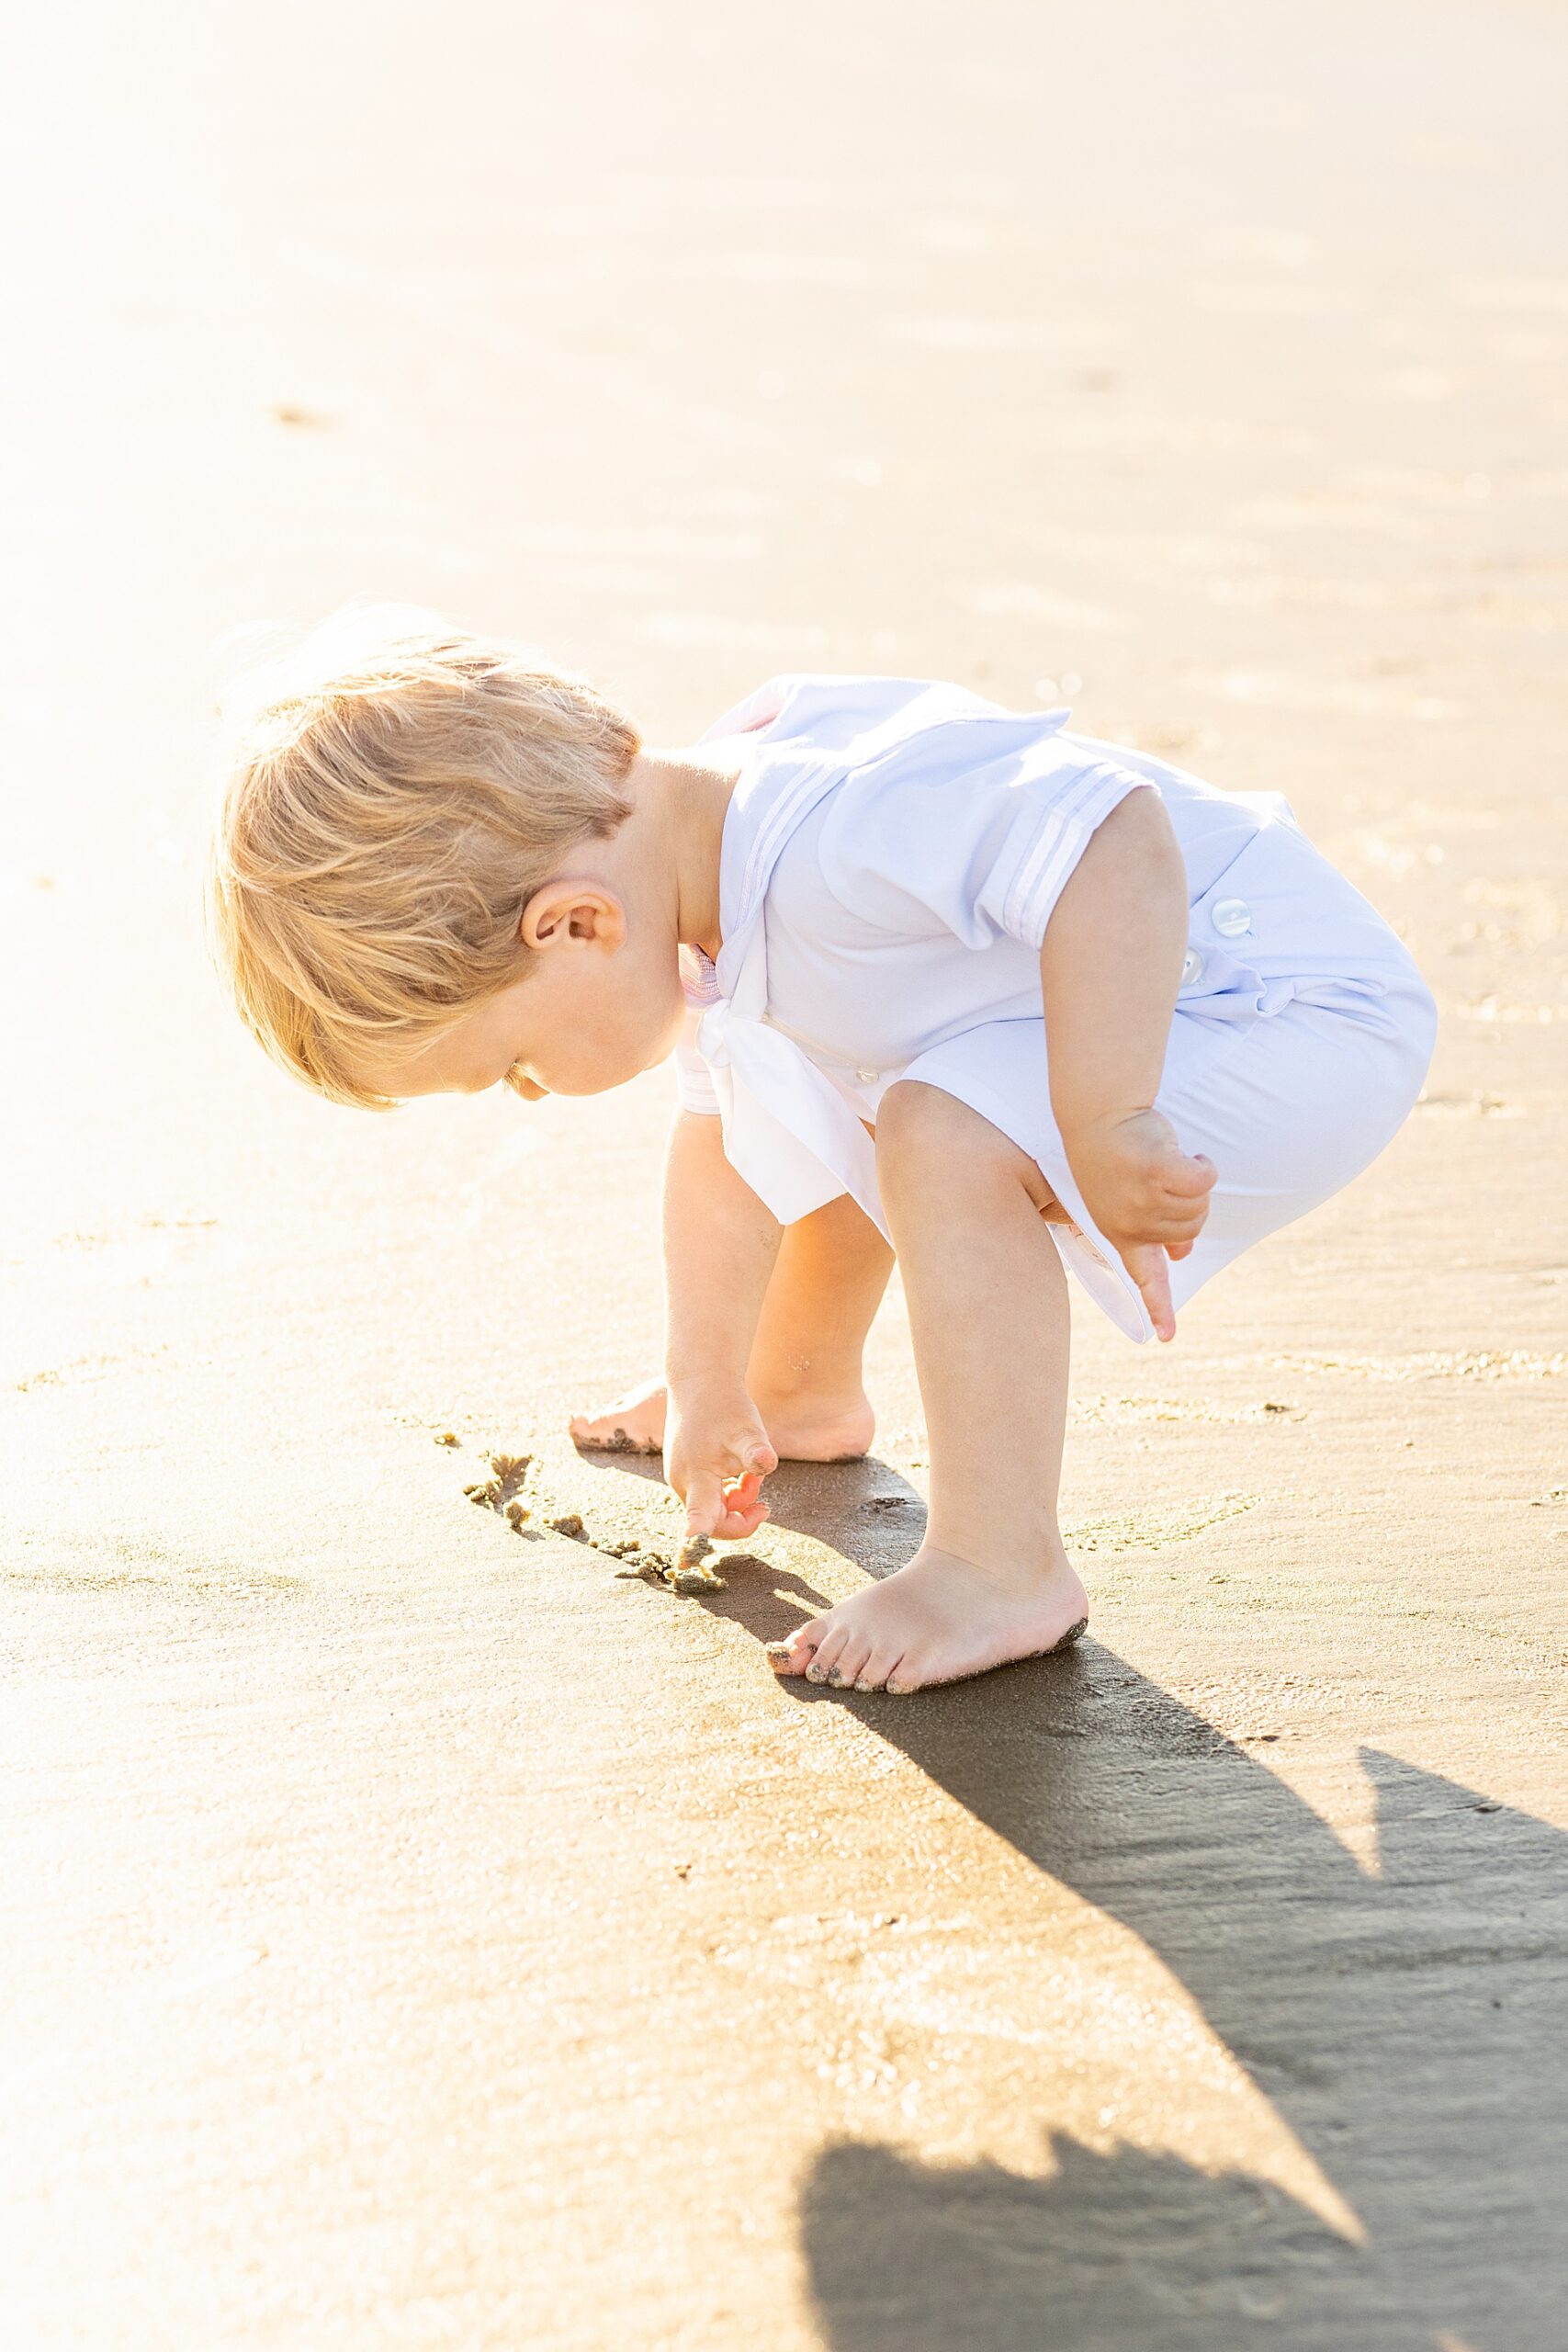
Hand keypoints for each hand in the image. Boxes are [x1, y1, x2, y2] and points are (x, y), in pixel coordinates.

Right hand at [665, 1381, 778, 1541]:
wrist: (701, 1379)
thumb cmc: (725, 1405)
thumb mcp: (747, 1429)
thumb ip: (755, 1452)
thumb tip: (767, 1464)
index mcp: (696, 1479)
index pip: (697, 1520)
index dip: (694, 1543)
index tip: (687, 1562)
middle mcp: (684, 1484)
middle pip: (714, 1520)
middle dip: (741, 1515)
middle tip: (765, 1504)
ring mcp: (682, 1477)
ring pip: (713, 1506)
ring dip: (737, 1500)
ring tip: (752, 1475)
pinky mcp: (687, 1469)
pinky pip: (709, 1493)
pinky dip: (729, 1489)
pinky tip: (741, 1470)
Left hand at [1063, 1108, 1215, 1342]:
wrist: (1098, 1112)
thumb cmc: (1115, 1153)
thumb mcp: (1128, 1199)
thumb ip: (1154, 1230)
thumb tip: (1181, 1257)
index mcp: (1120, 1233)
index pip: (1143, 1278)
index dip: (1159, 1307)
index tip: (1166, 1338)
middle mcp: (1128, 1223)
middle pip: (1192, 1231)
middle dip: (1192, 1205)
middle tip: (1166, 1178)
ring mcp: (1140, 1199)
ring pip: (1199, 1205)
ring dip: (1194, 1181)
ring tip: (1166, 1162)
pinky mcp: (1155, 1171)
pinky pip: (1203, 1179)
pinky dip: (1202, 1165)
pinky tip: (1185, 1154)